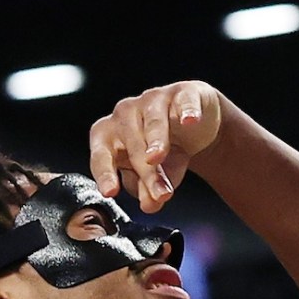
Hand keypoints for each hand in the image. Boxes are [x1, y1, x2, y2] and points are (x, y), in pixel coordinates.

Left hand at [87, 81, 227, 211]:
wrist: (197, 126)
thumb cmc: (166, 151)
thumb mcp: (157, 176)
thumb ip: (149, 191)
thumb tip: (150, 205)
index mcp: (109, 136)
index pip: (101, 155)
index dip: (105, 173)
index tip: (111, 192)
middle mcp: (125, 114)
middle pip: (132, 144)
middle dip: (145, 171)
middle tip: (160, 193)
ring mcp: (154, 100)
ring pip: (152, 121)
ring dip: (155, 141)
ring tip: (157, 158)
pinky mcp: (183, 93)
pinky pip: (184, 101)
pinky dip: (187, 111)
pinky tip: (190, 121)